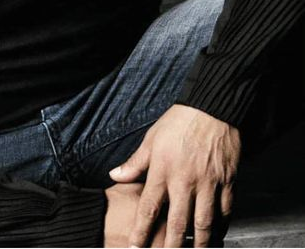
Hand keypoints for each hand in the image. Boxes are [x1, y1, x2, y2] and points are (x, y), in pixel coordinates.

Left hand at [109, 104, 239, 247]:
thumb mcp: (151, 138)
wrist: (212, 108)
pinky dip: (222, 226)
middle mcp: (185, 180)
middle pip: (178, 222)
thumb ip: (135, 162)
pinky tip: (217, 234)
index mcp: (163, 169)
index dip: (141, 231)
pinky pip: (226, 210)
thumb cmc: (179, 121)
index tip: (136, 247)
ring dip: (200, 243)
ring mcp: (208, 182)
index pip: (149, 207)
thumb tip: (115, 176)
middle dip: (172, 246)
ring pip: (205, 222)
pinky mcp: (227, 180)